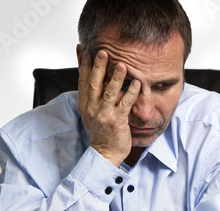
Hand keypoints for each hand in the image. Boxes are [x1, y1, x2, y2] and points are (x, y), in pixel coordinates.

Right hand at [77, 49, 140, 166]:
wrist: (105, 153)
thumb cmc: (101, 131)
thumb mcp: (91, 112)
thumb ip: (92, 96)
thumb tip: (94, 77)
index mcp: (84, 104)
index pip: (82, 80)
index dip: (82, 64)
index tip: (84, 48)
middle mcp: (92, 108)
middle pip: (94, 83)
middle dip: (97, 66)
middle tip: (103, 51)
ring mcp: (104, 115)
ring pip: (109, 93)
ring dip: (116, 78)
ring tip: (122, 64)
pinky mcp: (117, 122)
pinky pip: (125, 105)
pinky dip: (131, 94)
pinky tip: (137, 83)